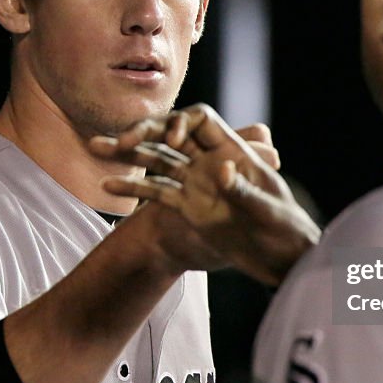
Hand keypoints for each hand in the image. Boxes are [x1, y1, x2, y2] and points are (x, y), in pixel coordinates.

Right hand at [89, 104, 320, 284]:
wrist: (280, 261)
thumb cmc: (285, 232)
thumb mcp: (267, 214)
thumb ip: (244, 192)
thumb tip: (222, 169)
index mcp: (233, 151)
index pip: (201, 121)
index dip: (181, 123)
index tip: (168, 140)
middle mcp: (209, 161)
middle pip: (170, 136)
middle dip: (143, 133)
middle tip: (120, 141)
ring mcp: (195, 183)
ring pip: (156, 161)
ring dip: (127, 153)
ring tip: (96, 146)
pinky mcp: (186, 206)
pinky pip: (155, 191)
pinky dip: (132, 188)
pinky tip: (106, 186)